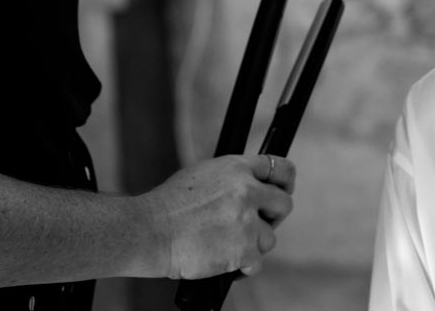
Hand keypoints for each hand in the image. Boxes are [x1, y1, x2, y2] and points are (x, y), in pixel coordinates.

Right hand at [145, 153, 295, 278]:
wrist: (149, 230)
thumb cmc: (168, 206)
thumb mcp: (203, 175)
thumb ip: (231, 180)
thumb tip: (249, 187)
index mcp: (237, 168)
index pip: (279, 168)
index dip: (284, 182)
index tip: (283, 191)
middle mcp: (247, 191)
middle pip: (284, 204)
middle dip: (273, 216)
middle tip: (258, 225)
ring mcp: (247, 221)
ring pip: (269, 238)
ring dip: (253, 245)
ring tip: (229, 246)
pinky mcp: (243, 250)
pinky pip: (257, 263)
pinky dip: (244, 267)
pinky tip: (229, 263)